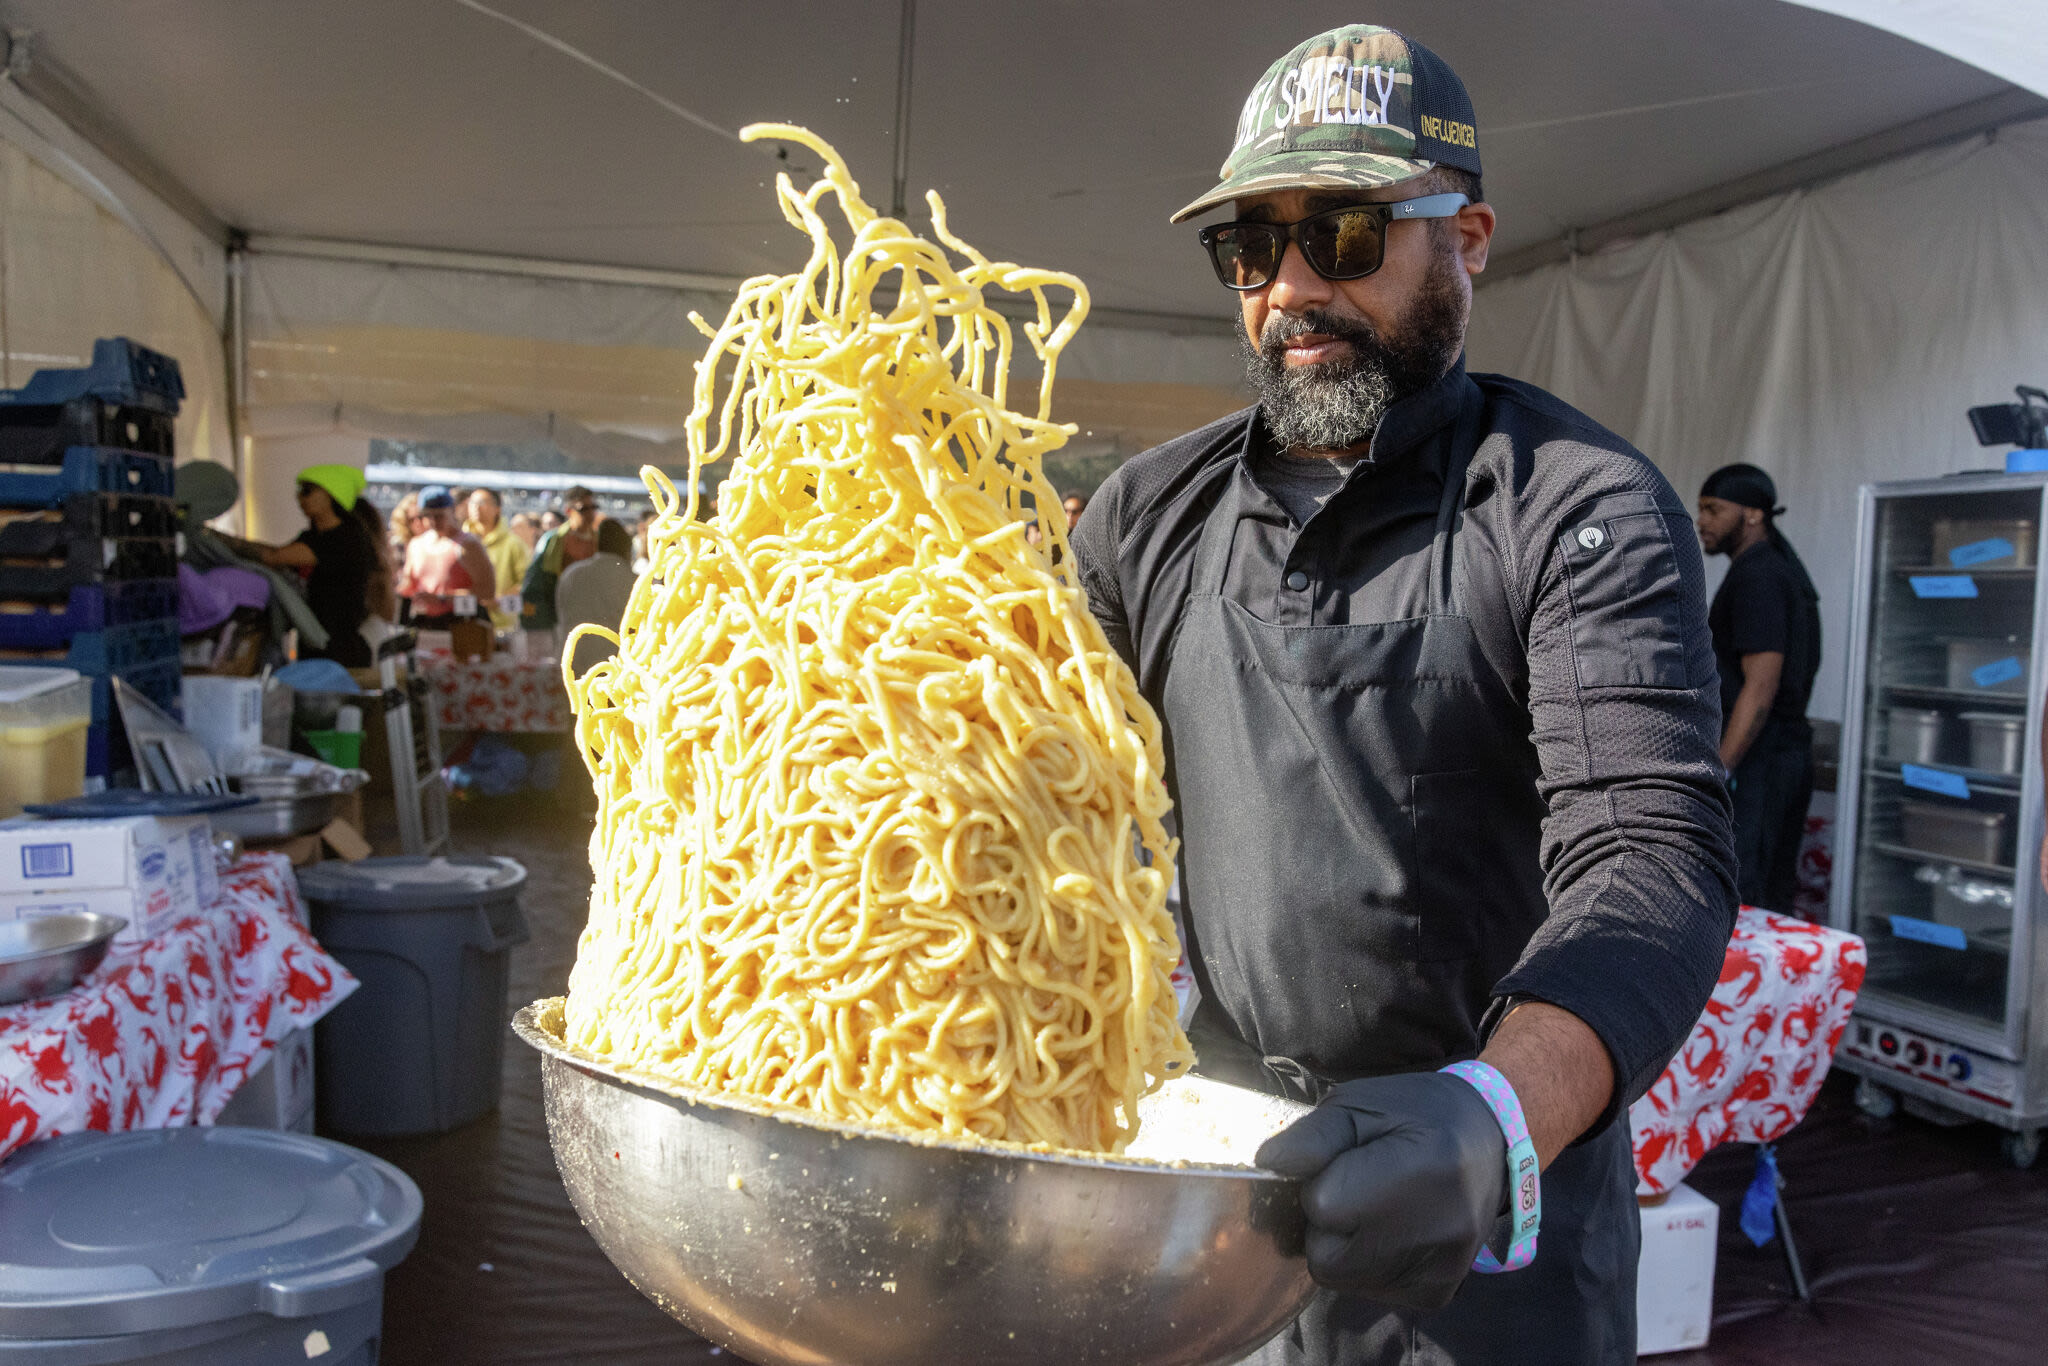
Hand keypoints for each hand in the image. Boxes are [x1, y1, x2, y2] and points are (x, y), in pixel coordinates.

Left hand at [1255, 1071, 1505, 1308]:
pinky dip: (1366, 1264)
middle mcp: (1437, 1231)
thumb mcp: (1359, 1105)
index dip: (1320, 1183)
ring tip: (1375, 1207)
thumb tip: (1267, 1163)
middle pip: (1326, 1256)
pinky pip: (1369, 1290)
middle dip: (1326, 1223)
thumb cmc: (1415, 1115)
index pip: (1323, 1206)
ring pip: (1342, 1279)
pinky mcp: (1437, 1292)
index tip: (1344, 1163)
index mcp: (1418, 1172)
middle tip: (1355, 1188)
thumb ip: (1312, 1137)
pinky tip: (1390, 1230)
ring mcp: (1439, 1270)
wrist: (1489, 1143)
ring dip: (1342, 1246)